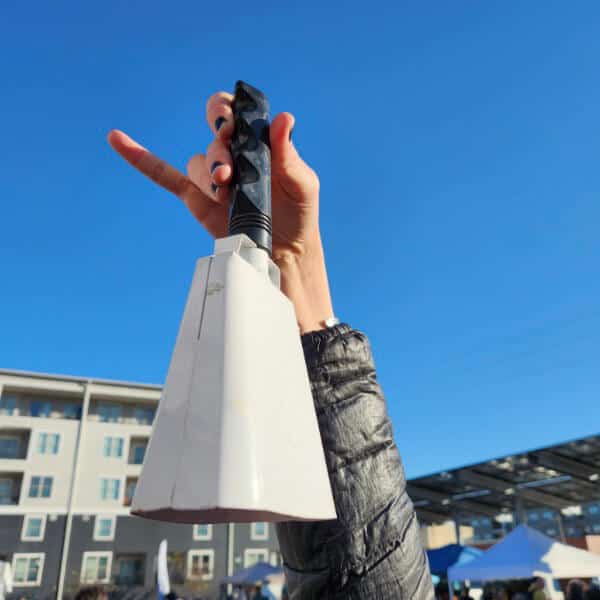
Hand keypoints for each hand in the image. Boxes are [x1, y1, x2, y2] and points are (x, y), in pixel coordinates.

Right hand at [107, 90, 333, 332]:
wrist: (285, 253)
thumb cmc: (298, 214)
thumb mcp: (301, 184)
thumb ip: (288, 154)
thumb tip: (284, 118)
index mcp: (256, 144)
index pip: (233, 114)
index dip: (226, 113)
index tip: (231, 128)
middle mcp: (231, 155)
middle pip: (212, 135)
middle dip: (218, 147)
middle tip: (229, 169)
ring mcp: (212, 178)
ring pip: (197, 162)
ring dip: (207, 174)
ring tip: (225, 192)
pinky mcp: (197, 199)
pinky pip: (165, 176)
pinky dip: (141, 159)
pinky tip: (117, 139)